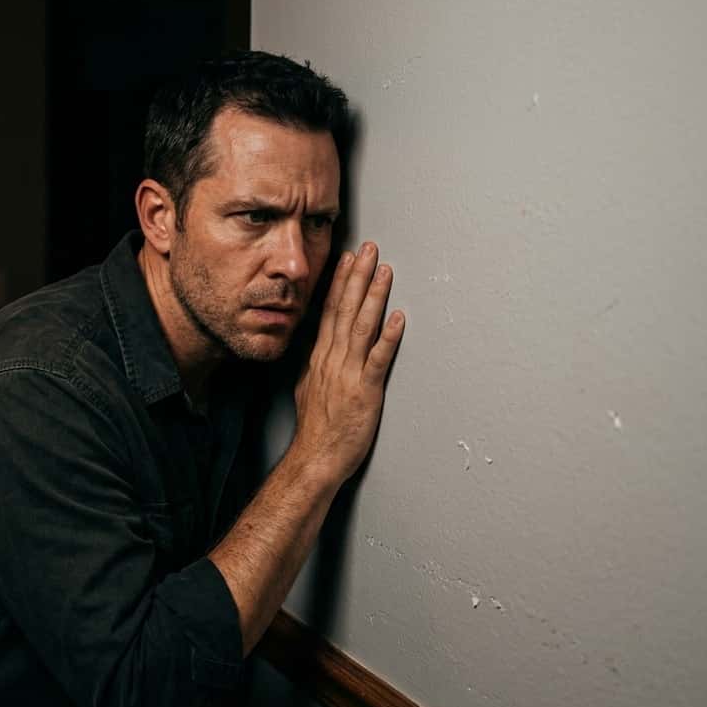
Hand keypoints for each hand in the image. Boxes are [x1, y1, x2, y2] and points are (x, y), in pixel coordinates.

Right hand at [291, 241, 404, 482]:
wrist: (316, 458)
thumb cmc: (316, 430)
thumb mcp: (308, 390)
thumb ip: (316, 366)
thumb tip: (319, 351)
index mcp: (320, 358)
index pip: (329, 311)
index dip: (340, 283)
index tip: (347, 259)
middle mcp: (332, 360)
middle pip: (345, 310)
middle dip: (358, 277)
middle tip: (369, 249)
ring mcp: (348, 374)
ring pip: (362, 327)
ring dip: (374, 296)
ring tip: (385, 271)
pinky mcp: (365, 391)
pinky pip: (378, 359)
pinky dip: (388, 337)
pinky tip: (398, 317)